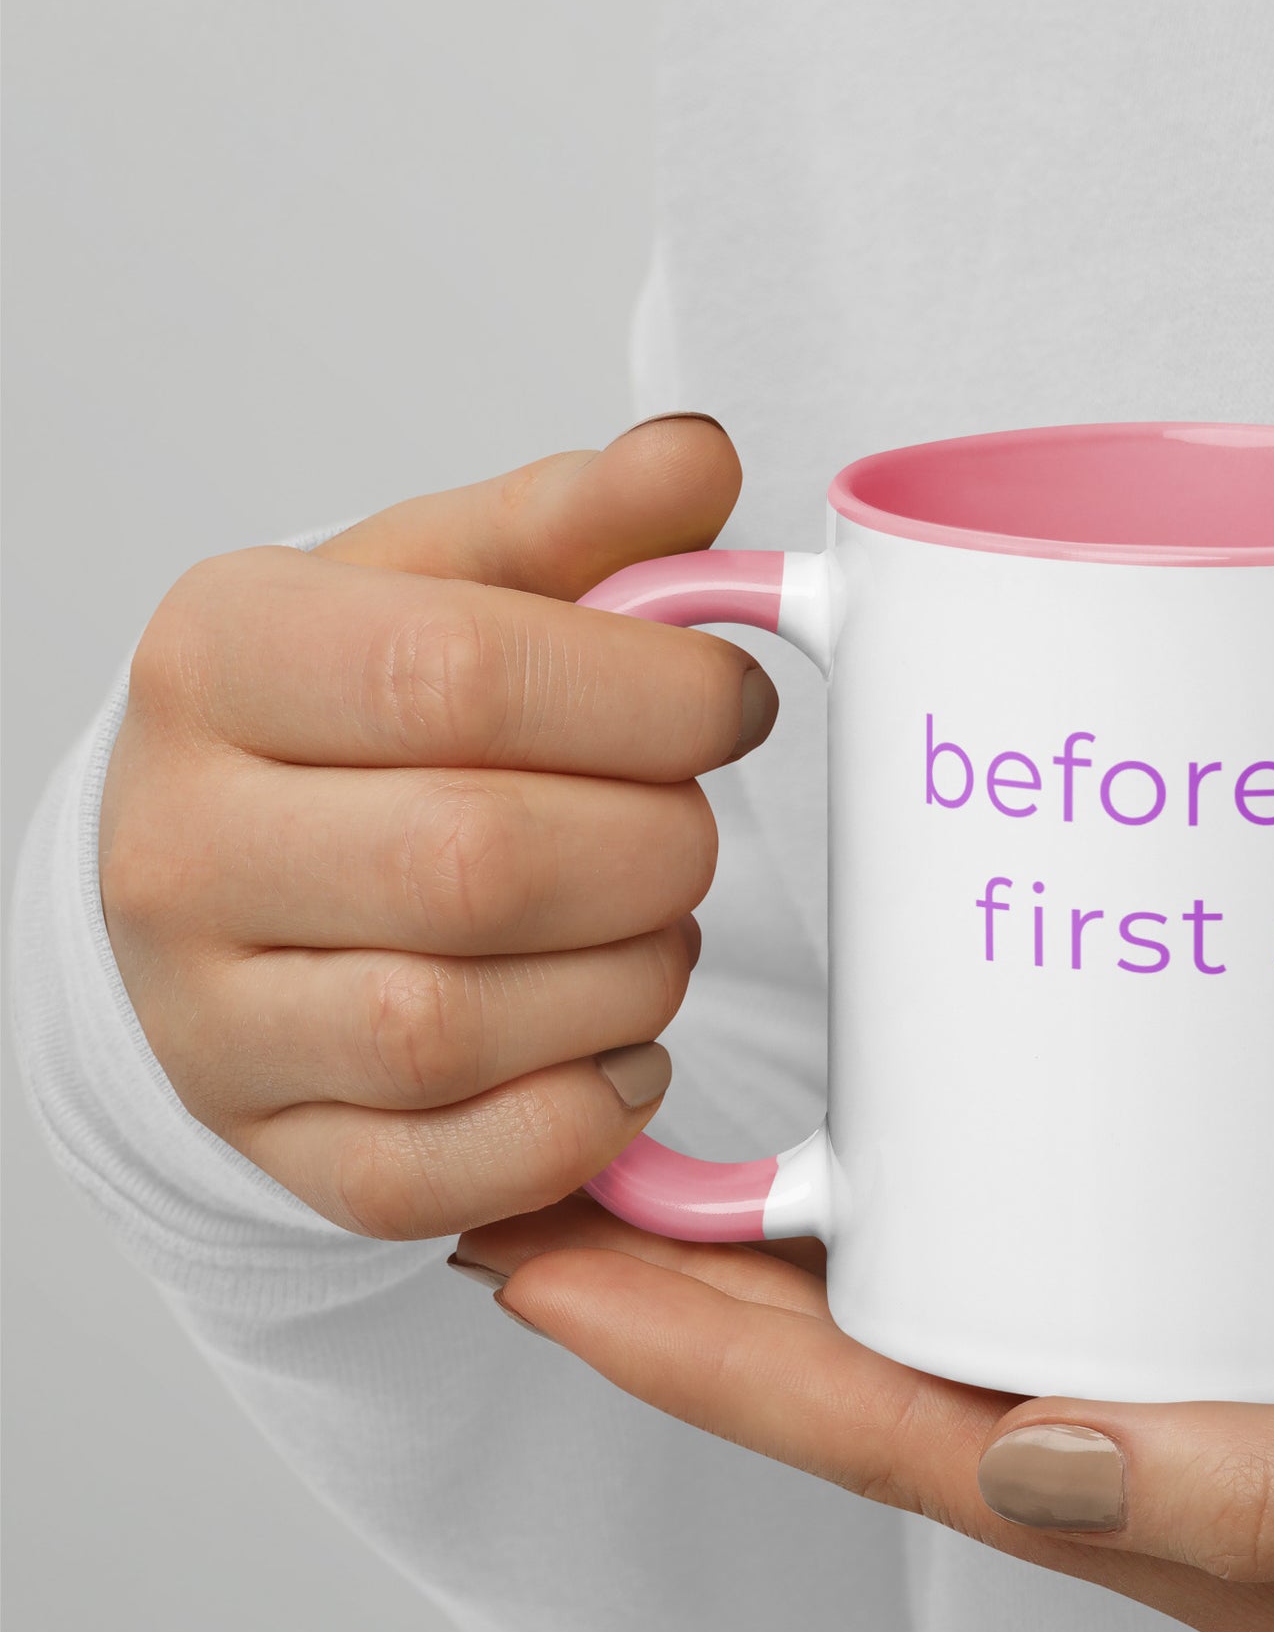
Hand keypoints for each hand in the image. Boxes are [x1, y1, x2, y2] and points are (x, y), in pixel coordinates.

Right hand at [100, 417, 771, 1238]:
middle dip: (654, 847)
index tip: (734, 701)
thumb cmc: (356, 715)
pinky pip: (442, 1173)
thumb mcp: (440, 582)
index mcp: (222, 659)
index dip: (648, 695)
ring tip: (655, 924)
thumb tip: (699, 458)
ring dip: (628, 980)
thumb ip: (574, 524)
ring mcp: (209, 1018)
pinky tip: (621, 1048)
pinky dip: (577, 1118)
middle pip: (474, 863)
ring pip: (457, 1029)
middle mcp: (181, 844)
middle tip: (692, 824)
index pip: (458, 673)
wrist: (220, 868)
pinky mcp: (274, 1146)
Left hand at [454, 1198, 1273, 1631]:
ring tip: (631, 1159)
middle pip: (831, 1367)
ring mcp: (1120, 1372)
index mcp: (1126, 1509)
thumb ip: (1253, 1500)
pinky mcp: (1165, 1292)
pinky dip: (885, 1213)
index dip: (685, 1351)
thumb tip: (1039, 1462)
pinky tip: (849, 1151)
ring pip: (891, 1313)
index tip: (544, 1267)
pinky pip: (985, 1259)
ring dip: (750, 1251)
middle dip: (666, 1294)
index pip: (853, 1428)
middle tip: (528, 1186)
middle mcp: (1090, 1447)